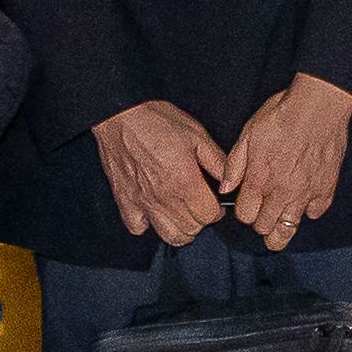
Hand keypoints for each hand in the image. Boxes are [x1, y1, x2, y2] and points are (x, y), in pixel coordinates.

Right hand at [95, 99, 231, 249]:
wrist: (120, 115)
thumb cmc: (155, 120)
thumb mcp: (196, 135)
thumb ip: (217, 162)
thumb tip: (230, 181)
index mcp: (185, 182)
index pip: (209, 216)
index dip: (217, 209)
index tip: (215, 201)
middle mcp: (164, 197)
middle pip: (191, 230)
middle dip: (200, 219)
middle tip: (199, 204)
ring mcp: (143, 202)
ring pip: (169, 235)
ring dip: (180, 228)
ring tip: (181, 211)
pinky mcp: (125, 201)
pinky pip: (138, 228)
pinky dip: (148, 224)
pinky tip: (154, 210)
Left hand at [225, 73, 351, 246]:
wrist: (319, 106)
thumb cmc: (284, 114)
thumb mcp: (249, 134)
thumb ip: (235, 164)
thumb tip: (225, 188)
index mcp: (260, 178)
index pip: (245, 215)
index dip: (243, 211)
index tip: (246, 204)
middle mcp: (282, 190)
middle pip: (265, 227)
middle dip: (259, 221)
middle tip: (261, 211)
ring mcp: (306, 192)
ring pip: (289, 229)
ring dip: (280, 227)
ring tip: (277, 221)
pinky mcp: (325, 189)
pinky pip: (314, 213)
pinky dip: (308, 209)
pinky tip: (302, 200)